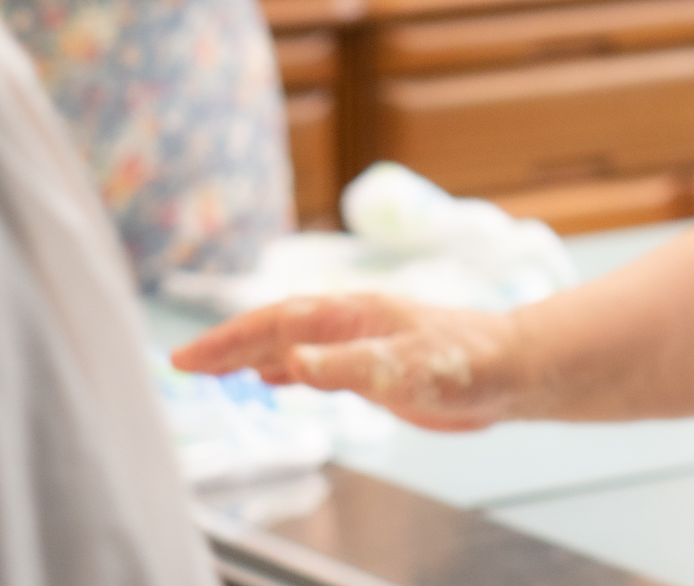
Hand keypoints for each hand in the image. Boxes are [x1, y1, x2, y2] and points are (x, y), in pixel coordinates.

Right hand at [171, 294, 535, 431]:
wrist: (513, 370)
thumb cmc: (466, 364)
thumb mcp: (403, 368)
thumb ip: (346, 366)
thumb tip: (290, 362)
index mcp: (352, 315)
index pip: (275, 323)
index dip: (229, 339)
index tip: (185, 357)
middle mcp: (351, 323)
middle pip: (275, 329)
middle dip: (228, 345)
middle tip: (180, 364)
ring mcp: (362, 341)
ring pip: (292, 343)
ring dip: (251, 355)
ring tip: (212, 369)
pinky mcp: (376, 364)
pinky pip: (316, 361)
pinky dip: (285, 368)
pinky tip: (272, 377)